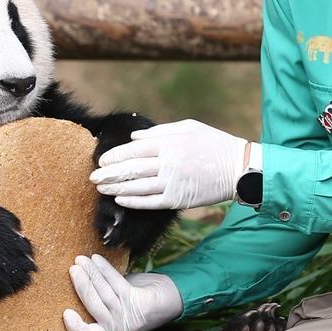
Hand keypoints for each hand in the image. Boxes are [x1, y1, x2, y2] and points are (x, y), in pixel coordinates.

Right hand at [63, 255, 182, 330]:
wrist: (173, 299)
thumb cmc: (142, 300)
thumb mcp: (120, 305)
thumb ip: (103, 299)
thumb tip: (81, 279)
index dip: (75, 328)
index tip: (65, 313)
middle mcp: (120, 328)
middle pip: (92, 306)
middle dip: (80, 284)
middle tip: (73, 268)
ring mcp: (128, 316)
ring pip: (102, 291)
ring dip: (90, 272)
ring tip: (81, 260)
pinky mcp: (137, 301)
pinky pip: (115, 282)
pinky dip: (104, 268)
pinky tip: (96, 259)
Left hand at [89, 119, 250, 210]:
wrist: (238, 168)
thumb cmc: (214, 144)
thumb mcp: (188, 127)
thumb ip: (159, 132)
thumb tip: (134, 137)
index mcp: (169, 143)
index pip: (134, 149)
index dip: (115, 156)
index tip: (101, 159)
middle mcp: (168, 163)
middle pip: (131, 169)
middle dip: (109, 174)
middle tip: (92, 177)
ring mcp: (173, 182)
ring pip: (137, 187)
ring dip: (116, 189)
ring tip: (101, 189)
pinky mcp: (178, 199)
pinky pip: (150, 202)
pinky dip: (134, 202)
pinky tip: (120, 200)